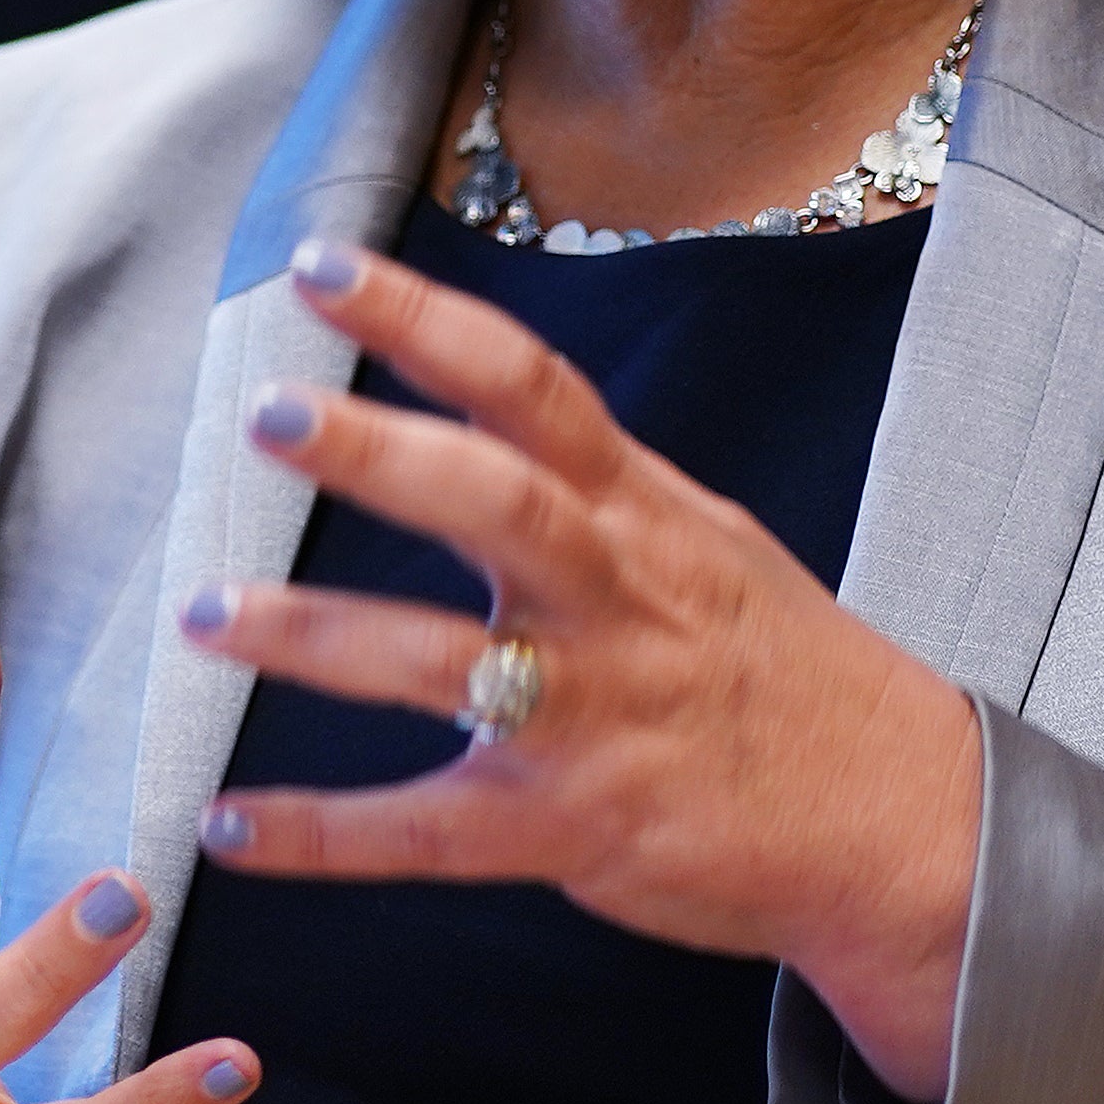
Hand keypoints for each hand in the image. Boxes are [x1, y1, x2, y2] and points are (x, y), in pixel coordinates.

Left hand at [173, 236, 985, 1099]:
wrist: (901, 821)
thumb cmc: (790, 675)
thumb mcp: (712, 546)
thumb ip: (599, 486)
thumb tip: (489, 404)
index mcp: (644, 516)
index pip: (531, 388)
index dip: (425, 319)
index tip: (323, 269)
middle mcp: (618, 598)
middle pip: (495, 500)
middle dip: (377, 452)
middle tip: (265, 413)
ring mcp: (596, 716)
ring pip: (440, 664)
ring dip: (311, 633)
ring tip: (203, 612)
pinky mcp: (576, 827)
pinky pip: (428, 831)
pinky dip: (322, 834)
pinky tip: (226, 826)